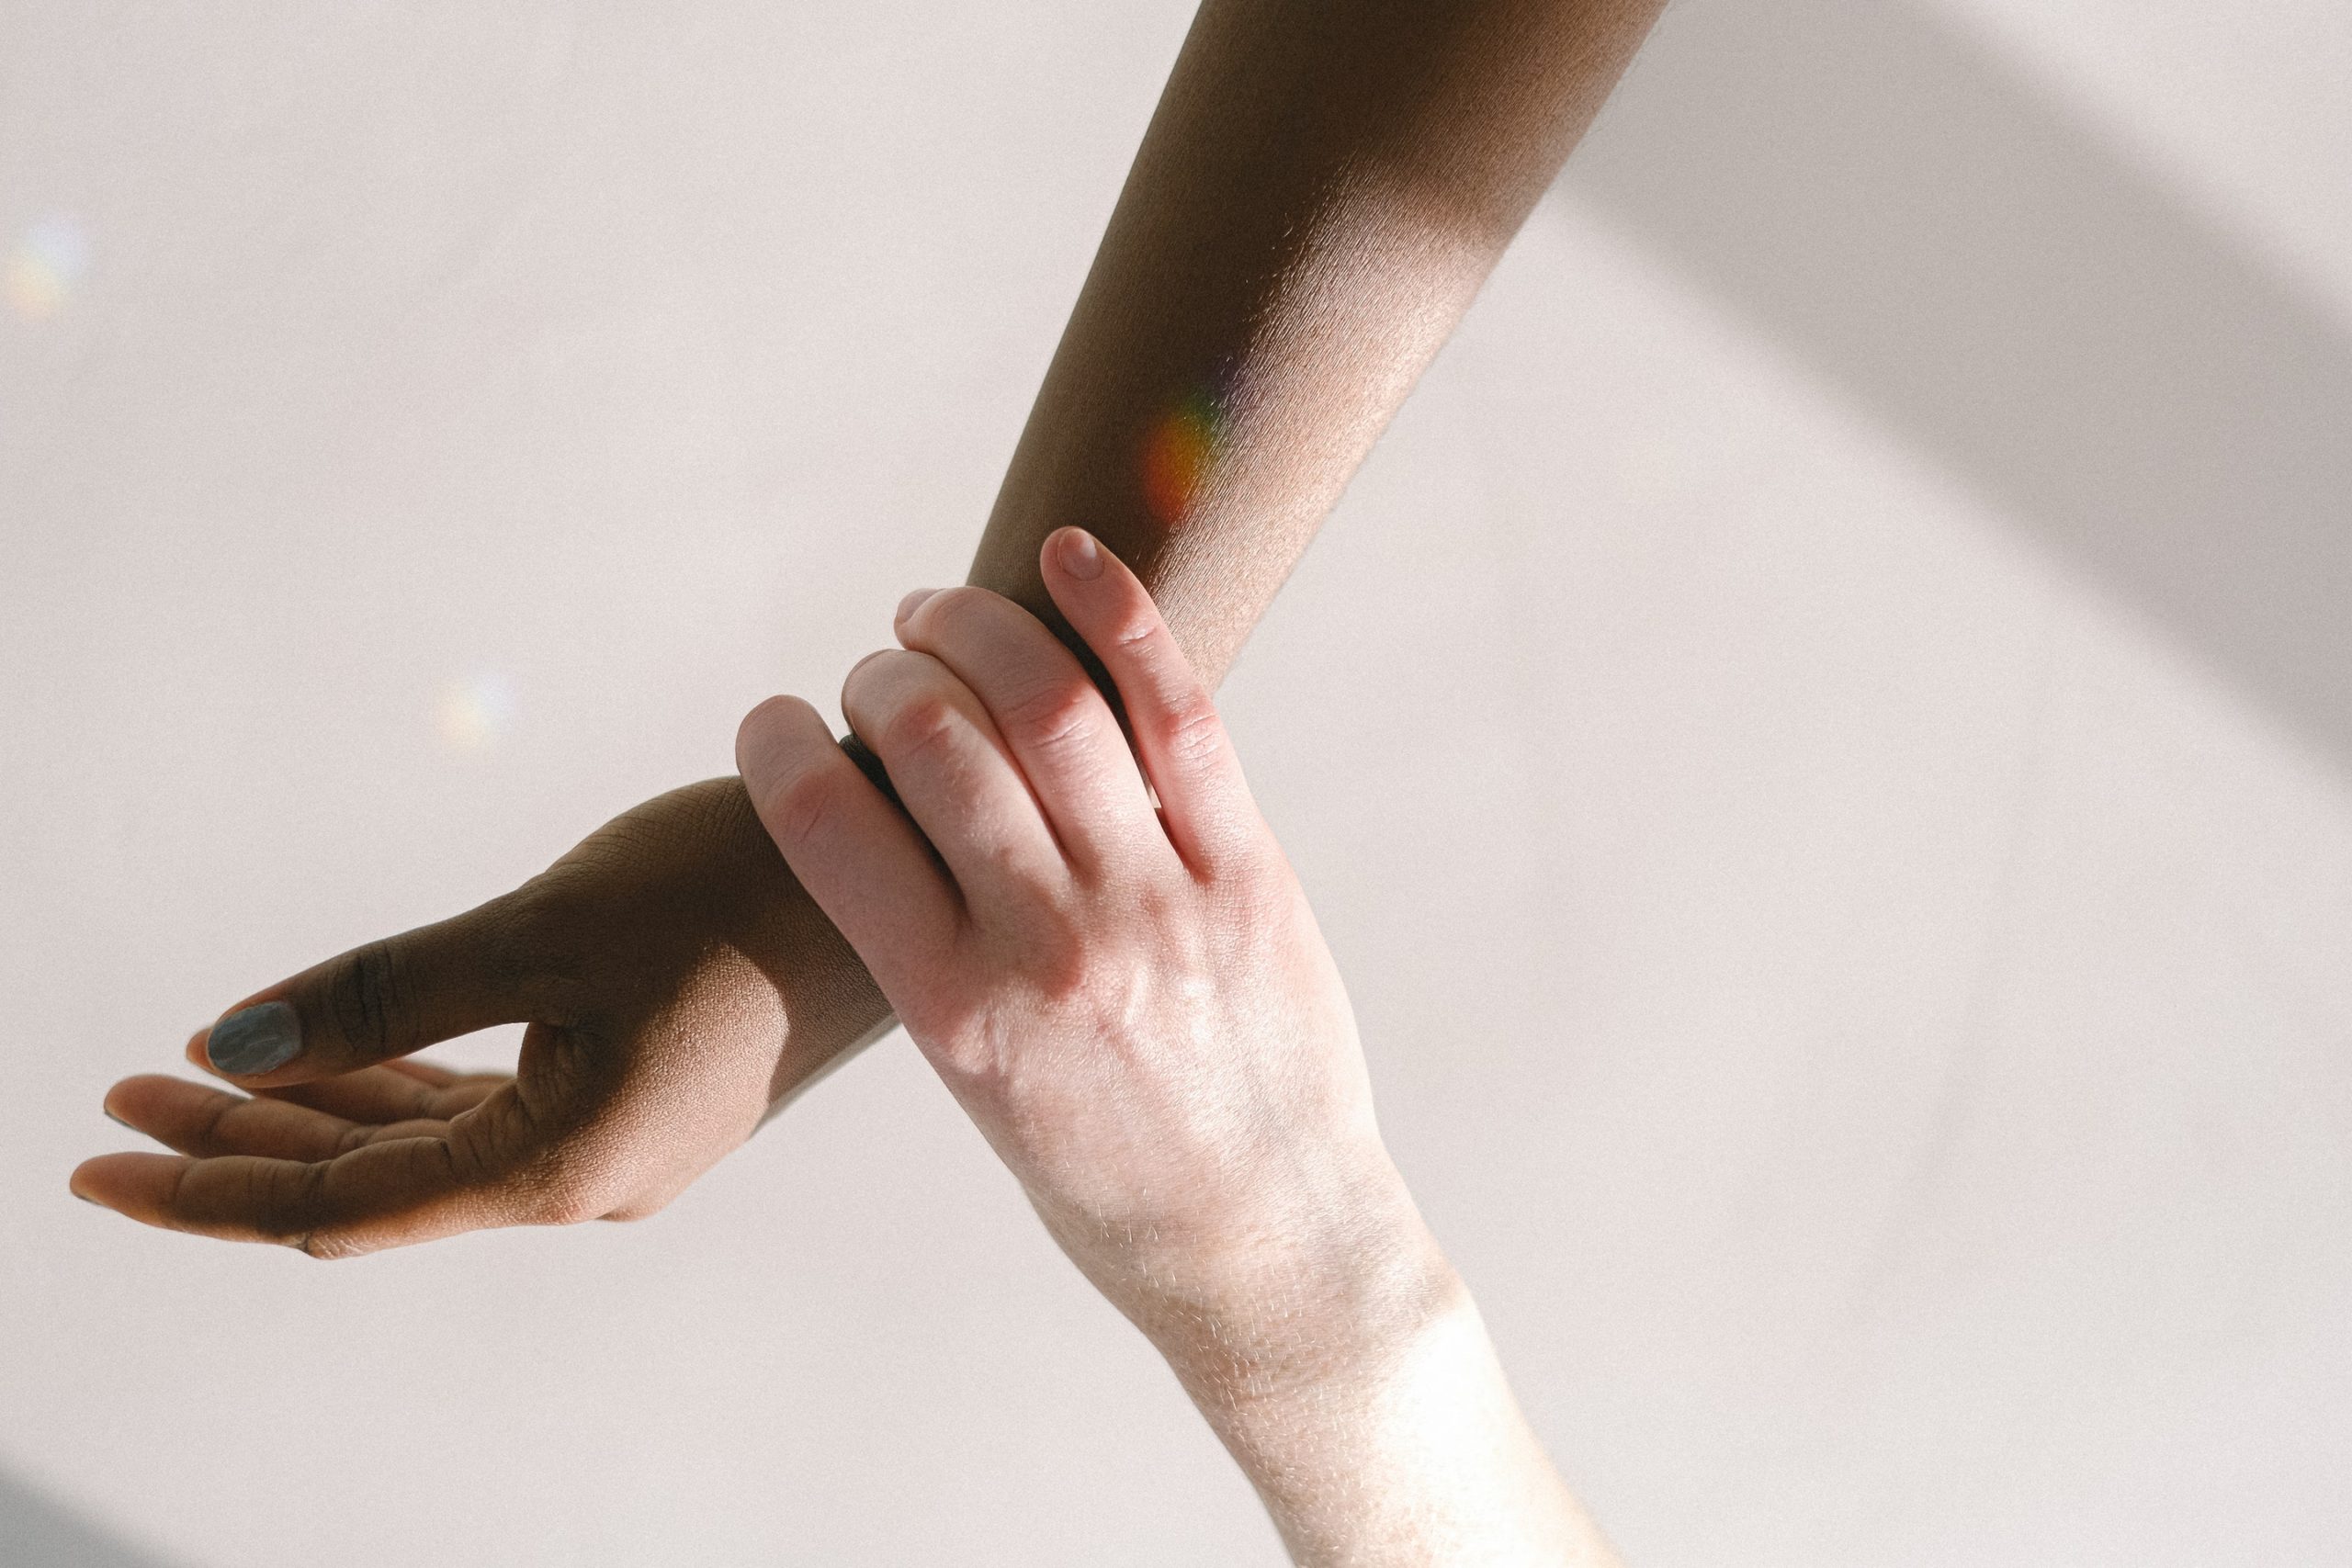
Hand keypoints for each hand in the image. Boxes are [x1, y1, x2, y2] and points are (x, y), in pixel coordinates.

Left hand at [73, 779, 888, 1256]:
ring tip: (195, 1070)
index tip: (98, 1155)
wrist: (911, 856)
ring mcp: (627, 1139)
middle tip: (116, 1102)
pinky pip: (493, 1110)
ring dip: (314, 1110)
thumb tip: (224, 1043)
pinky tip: (336, 1058)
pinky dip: (401, 1087)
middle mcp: (594, 1178)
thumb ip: (384, 993)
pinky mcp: (647, 1090)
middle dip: (241, 1142)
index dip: (208, 1185)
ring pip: (432, 1144)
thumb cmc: (740, 883)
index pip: (341, 1201)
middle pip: (376, 1182)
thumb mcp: (545, 928)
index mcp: (571, 1164)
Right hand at [737, 532, 1607, 1562]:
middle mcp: (1052, 950)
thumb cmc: (1102, 1177)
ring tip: (940, 618)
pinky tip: (1067, 558)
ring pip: (1049, 704)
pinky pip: (1180, 712)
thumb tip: (886, 808)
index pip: (830, 828)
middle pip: (936, 740)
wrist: (1265, 1242)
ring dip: (974, 628)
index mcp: (956, 1018)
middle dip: (885, 677)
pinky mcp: (1249, 872)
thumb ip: (934, 953)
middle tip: (882, 674)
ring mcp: (1160, 903)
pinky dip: (1119, 615)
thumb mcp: (977, 1089)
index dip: (780, 744)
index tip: (771, 721)